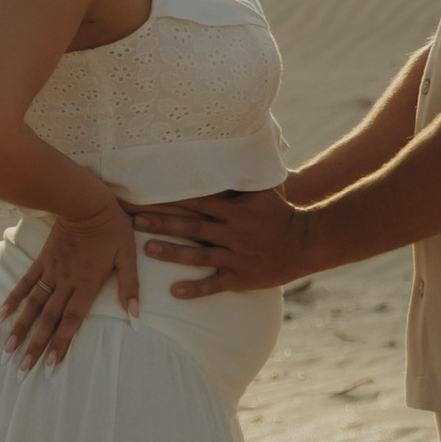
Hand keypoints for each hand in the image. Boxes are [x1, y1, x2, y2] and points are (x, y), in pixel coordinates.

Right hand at [0, 195, 139, 369]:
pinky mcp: (42, 261)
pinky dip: (13, 300)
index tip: (48, 368)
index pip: (71, 321)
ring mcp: (51, 272)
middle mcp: (66, 283)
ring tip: (6, 352)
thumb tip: (137, 318)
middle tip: (21, 371)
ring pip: (33, 305)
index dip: (60, 345)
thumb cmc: (112, 227)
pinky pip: (25, 283)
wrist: (85, 200)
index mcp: (87, 284)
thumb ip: (130, 287)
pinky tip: (1, 318)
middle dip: (35, 347)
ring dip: (20, 330)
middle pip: (48, 319)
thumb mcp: (127, 255)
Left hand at [129, 185, 307, 296]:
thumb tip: (222, 151)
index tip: (147, 193)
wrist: (306, 243)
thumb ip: (241, 175)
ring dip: (172, 253)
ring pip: (198, 255)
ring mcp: (236, 256)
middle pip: (191, 226)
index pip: (196, 200)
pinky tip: (174, 291)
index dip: (171, 197)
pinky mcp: (241, 277)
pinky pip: (214, 284)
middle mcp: (232, 231)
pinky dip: (195, 289)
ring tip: (147, 250)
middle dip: (162, 223)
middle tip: (134, 220)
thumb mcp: (262, 190)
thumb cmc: (280, 213)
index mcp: (234, 209)